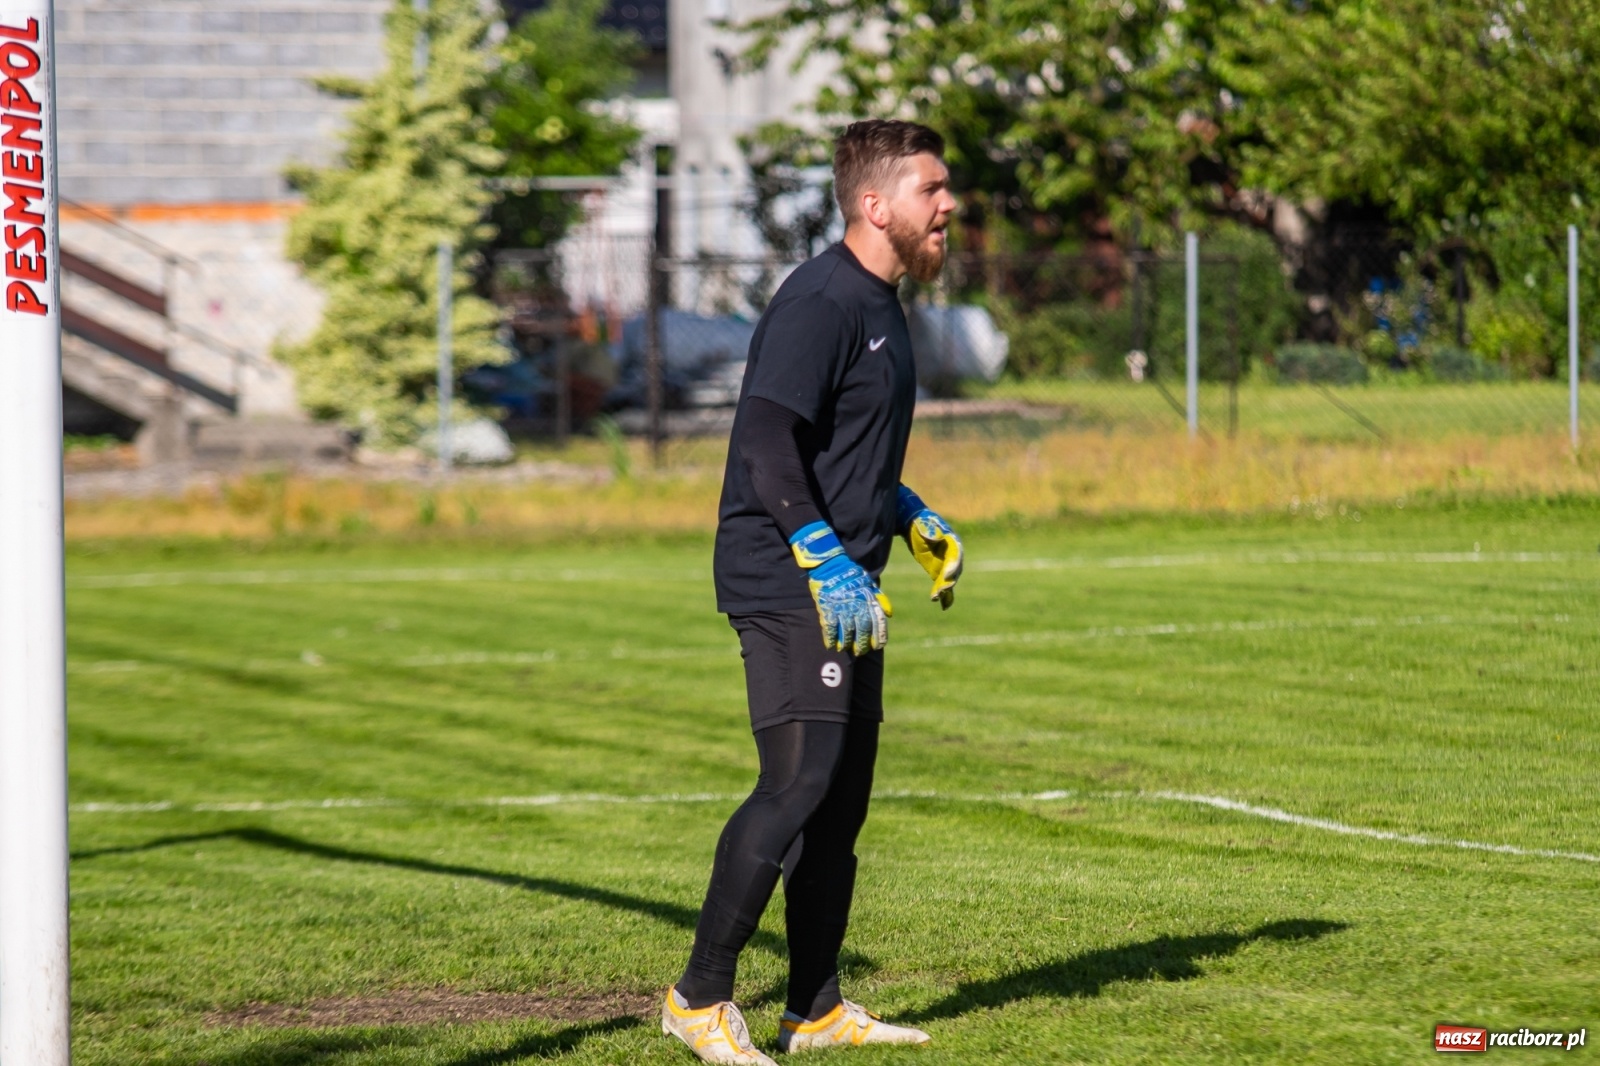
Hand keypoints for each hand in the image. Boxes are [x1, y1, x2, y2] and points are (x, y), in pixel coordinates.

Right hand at [789, 522, 892, 654]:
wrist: (829, 564)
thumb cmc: (850, 574)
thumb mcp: (868, 583)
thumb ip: (879, 599)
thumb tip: (889, 614)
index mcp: (867, 598)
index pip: (877, 621)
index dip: (878, 636)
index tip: (878, 646)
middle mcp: (856, 604)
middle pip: (862, 629)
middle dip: (862, 643)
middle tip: (861, 651)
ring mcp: (841, 607)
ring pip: (846, 631)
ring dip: (847, 643)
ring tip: (846, 650)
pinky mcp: (827, 608)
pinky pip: (830, 628)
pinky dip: (831, 638)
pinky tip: (831, 646)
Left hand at [897, 486, 962, 609]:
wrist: (915, 525)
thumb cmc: (921, 522)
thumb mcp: (924, 524)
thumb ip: (930, 530)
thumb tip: (935, 536)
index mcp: (952, 542)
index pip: (956, 556)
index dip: (952, 566)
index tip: (945, 576)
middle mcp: (953, 556)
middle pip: (953, 572)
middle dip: (947, 582)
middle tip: (939, 591)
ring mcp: (947, 566)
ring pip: (948, 581)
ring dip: (943, 590)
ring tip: (935, 597)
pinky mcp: (940, 573)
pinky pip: (944, 586)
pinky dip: (945, 596)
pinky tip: (943, 606)